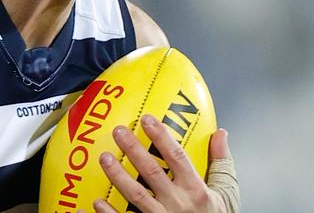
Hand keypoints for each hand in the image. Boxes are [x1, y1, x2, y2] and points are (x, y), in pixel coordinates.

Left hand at [87, 114, 239, 212]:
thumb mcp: (226, 194)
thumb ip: (221, 165)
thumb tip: (220, 134)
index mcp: (196, 191)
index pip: (177, 157)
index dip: (161, 137)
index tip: (147, 119)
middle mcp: (178, 204)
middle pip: (152, 172)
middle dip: (133, 150)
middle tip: (118, 131)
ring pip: (136, 195)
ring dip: (118, 176)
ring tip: (104, 158)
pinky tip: (96, 201)